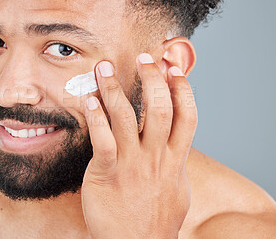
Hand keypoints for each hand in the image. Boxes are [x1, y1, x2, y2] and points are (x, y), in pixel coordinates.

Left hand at [81, 53, 197, 238]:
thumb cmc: (155, 218)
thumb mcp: (176, 189)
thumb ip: (176, 164)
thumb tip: (177, 146)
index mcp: (174, 159)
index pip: (187, 116)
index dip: (183, 89)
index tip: (174, 68)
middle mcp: (156, 157)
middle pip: (161, 108)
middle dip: (153, 78)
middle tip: (144, 57)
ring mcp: (132, 164)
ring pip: (127, 117)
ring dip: (114, 88)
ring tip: (104, 68)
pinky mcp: (108, 172)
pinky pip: (102, 139)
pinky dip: (96, 117)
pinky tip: (89, 100)